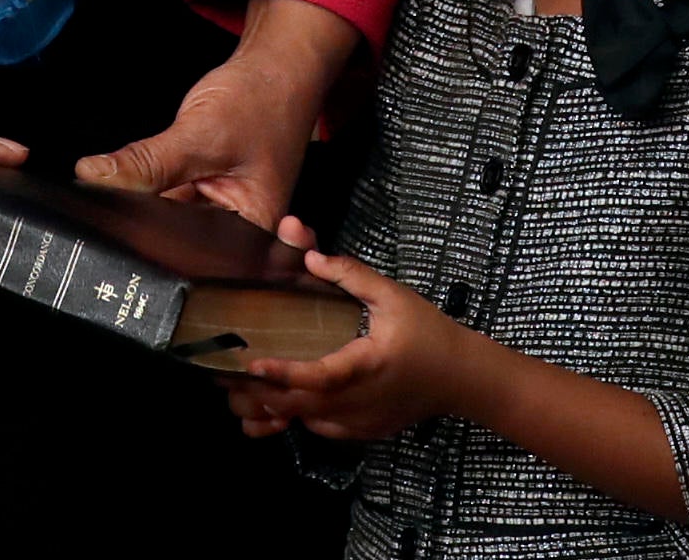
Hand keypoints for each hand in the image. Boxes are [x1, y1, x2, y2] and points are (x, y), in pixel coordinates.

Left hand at [74, 0, 356, 228]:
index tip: (117, 230)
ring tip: (121, 190)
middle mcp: (238, 232)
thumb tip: (94, 177)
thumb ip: (148, 163)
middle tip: (109, 207)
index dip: (153, 250)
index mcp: (256, 235)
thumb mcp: (201, 135)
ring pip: (167, 222)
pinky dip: (148, 188)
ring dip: (142, 206)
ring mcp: (217, 211)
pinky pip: (166, 199)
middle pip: (180, 245)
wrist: (274, 67)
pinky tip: (131, 178)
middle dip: (143, 228)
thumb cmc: (263, 100)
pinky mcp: (201, 191)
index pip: (197, 260)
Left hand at [232, 219, 478, 442]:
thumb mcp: (393, 296)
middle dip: (262, 395)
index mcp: (366, 366)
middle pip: (301, 406)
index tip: (254, 366)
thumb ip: (351, 275)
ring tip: (243, 389)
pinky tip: (284, 400)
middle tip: (227, 377)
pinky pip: (321, 427)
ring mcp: (361, 421)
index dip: (283, 374)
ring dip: (276, 408)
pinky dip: (299, 416)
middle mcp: (359, 401)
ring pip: (307, 421)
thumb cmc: (427, 333)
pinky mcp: (363, 431)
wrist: (461, 378)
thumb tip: (310, 258)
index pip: (319, 376)